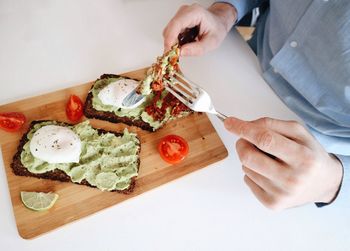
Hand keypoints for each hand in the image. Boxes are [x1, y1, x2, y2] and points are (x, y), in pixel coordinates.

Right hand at [163, 3, 236, 55]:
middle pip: (170, 28)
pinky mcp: (178, 20)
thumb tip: (181, 52)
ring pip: (169, 31)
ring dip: (174, 43)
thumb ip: (197, 49)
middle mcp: (185, 11)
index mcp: (195, 13)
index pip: (177, 24)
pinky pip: (171, 33)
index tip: (168, 50)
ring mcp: (180, 15)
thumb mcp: (212, 42)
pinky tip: (185, 43)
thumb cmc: (217, 30)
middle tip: (177, 54)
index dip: (170, 38)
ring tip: (187, 47)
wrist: (218, 23)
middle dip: (171, 43)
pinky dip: (175, 41)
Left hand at [224, 117, 342, 209]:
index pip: (265, 140)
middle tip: (247, 140)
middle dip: (242, 143)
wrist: (324, 183)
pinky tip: (268, 172)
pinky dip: (252, 172)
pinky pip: (247, 180)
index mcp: (302, 157)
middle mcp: (292, 179)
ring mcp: (281, 194)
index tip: (229, 122)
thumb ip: (271, 124)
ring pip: (246, 168)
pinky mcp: (272, 204)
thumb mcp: (298, 132)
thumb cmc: (308, 154)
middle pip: (248, 157)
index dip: (243, 129)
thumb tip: (244, 125)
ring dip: (250, 158)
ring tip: (268, 159)